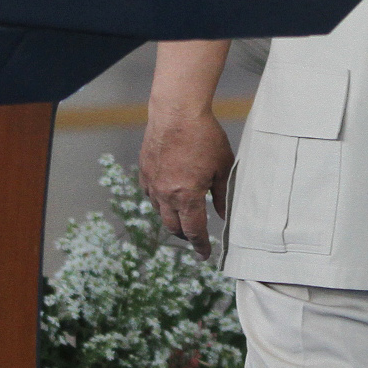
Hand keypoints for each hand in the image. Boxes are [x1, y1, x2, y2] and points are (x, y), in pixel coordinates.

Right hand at [139, 99, 234, 259]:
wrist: (177, 112)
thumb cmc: (204, 136)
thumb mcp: (223, 166)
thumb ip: (222, 194)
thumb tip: (223, 214)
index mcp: (188, 197)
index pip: (194, 231)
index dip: (201, 246)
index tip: (205, 255)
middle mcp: (166, 195)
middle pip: (174, 226)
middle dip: (186, 235)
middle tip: (196, 237)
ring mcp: (152, 183)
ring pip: (159, 212)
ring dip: (172, 218)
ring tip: (183, 217)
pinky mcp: (145, 171)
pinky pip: (150, 194)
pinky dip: (159, 201)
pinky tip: (167, 196)